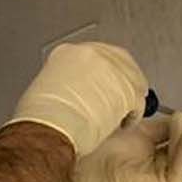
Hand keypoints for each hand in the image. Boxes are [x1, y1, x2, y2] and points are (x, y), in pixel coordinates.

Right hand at [5, 42, 147, 157]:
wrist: (49, 128)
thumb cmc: (43, 118)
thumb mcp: (48, 88)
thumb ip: (67, 83)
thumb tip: (78, 93)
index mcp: (68, 53)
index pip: (96, 55)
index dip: (105, 72)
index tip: (107, 83)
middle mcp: (90, 54)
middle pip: (119, 61)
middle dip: (123, 80)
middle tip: (122, 96)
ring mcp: (110, 69)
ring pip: (132, 79)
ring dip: (130, 97)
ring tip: (124, 113)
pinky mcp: (126, 88)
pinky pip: (138, 100)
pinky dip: (134, 114)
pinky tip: (126, 122)